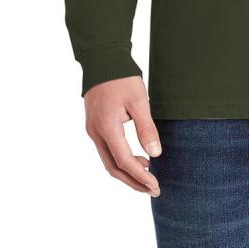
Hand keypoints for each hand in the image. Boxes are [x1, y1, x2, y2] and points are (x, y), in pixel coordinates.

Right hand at [84, 75, 161, 195]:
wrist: (102, 60)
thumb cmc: (121, 78)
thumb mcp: (139, 101)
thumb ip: (146, 128)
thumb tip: (156, 153)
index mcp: (107, 128)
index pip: (124, 161)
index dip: (140, 177)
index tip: (155, 186)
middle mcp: (96, 133)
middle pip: (113, 168)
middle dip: (133, 182)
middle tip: (152, 189)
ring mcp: (93, 130)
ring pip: (108, 160)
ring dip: (127, 171)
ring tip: (148, 175)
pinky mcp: (94, 125)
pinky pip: (107, 150)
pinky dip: (121, 159)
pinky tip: (137, 157)